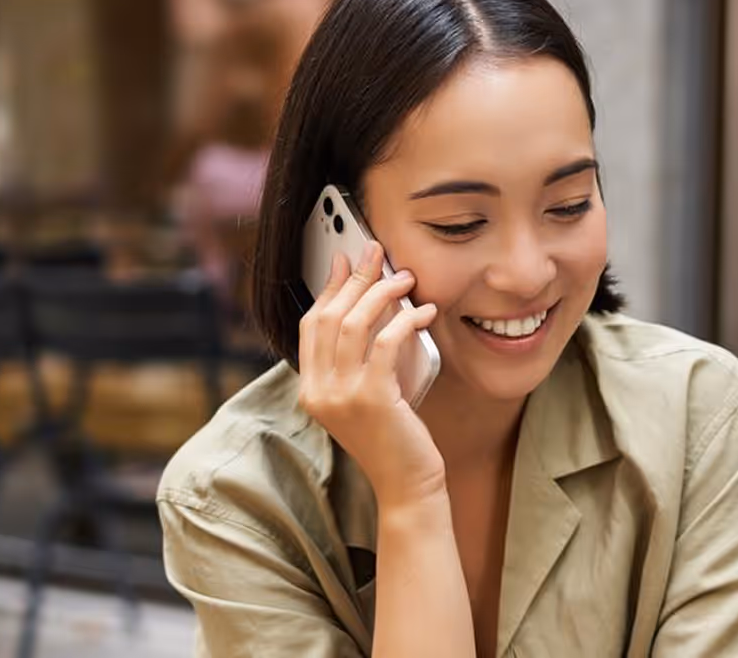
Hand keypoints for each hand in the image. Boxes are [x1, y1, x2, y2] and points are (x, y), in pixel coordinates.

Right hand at [298, 243, 446, 507]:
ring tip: (407, 278)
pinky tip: (425, 312)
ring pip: (353, 324)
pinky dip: (407, 320)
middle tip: (378, 252)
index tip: (345, 259)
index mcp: (311, 390)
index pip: (311, 325)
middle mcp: (318, 392)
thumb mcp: (369, 394)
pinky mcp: (371, 398)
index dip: (329, 288)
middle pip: (329, 316)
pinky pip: (384, 343)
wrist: (406, 485)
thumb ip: (361, 359)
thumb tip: (375, 304)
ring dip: (382, 292)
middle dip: (355, 278)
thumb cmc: (395, 438)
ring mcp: (341, 396)